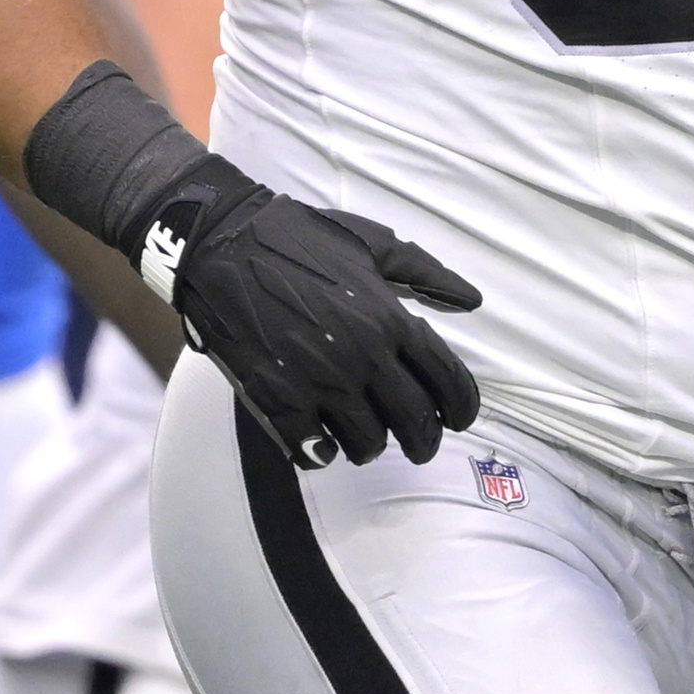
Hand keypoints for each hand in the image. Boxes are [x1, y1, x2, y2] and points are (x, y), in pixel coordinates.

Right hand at [159, 173, 483, 469]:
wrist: (221, 245)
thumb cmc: (300, 239)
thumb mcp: (372, 243)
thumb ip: (427, 273)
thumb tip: (472, 301)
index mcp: (390, 318)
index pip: (449, 382)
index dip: (463, 408)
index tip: (459, 419)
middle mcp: (362, 355)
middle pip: (415, 423)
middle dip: (425, 442)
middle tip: (419, 445)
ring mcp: (318, 381)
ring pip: (367, 444)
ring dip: (371, 445)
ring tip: (364, 436)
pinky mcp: (276, 399)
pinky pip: (314, 453)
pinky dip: (322, 453)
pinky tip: (320, 440)